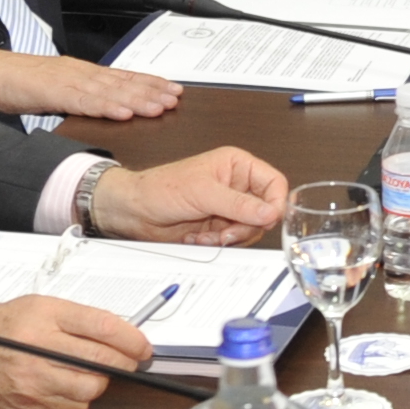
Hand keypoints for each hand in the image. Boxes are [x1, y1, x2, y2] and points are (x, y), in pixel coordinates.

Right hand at [0, 50, 181, 120]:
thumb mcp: (58, 90)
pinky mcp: (55, 93)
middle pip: (123, 83)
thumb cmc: (21, 82)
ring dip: (138, 100)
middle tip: (177, 98)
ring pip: (111, 92)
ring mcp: (70, 82)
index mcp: (82, 72)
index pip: (123, 77)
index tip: (172, 89)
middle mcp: (81, 73)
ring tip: (160, 107)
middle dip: (153, 90)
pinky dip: (107, 108)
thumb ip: (81, 98)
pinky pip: (85, 102)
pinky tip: (125, 113)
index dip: (149, 83)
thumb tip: (105, 109)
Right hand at [0, 295, 148, 408]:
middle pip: (103, 361)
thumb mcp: (34, 306)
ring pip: (92, 389)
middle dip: (125, 362)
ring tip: (89, 372)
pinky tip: (68, 388)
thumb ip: (75, 318)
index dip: (132, 339)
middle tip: (130, 361)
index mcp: (43, 317)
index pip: (103, 327)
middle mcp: (39, 348)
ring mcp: (34, 381)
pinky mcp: (30, 407)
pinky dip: (78, 401)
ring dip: (99, 383)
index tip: (143, 346)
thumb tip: (118, 333)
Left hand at [88, 147, 288, 246]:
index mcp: (237, 165)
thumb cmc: (160, 188)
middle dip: (246, 225)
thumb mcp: (203, 193)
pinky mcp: (219, 226)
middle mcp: (236, 185)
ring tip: (208, 234)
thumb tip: (270, 212)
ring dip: (231, 237)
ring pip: (251, 229)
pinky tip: (199, 237)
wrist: (134, 211)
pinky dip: (219, 243)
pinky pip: (234, 240)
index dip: (276, 202)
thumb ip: (239, 204)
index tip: (267, 219)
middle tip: (227, 232)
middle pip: (265, 211)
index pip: (274, 183)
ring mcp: (228, 207)